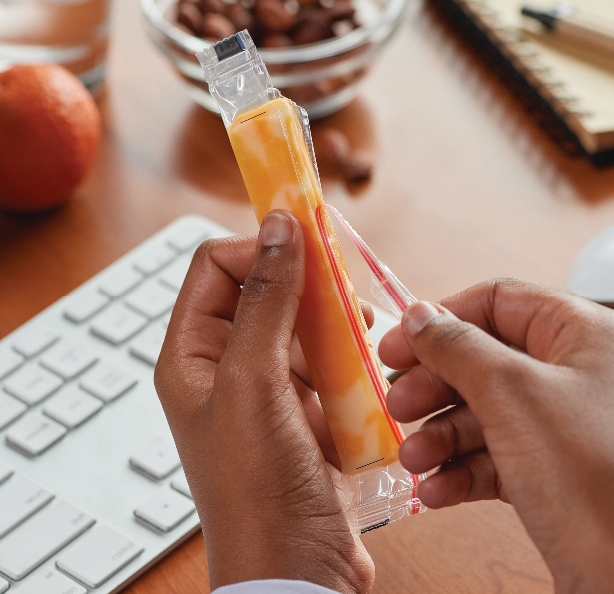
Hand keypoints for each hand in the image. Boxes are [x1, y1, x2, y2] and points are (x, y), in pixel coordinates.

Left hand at [154, 211, 373, 592]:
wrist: (296, 569)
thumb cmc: (260, 487)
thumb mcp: (255, 383)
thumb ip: (265, 300)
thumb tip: (278, 225)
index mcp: (191, 354)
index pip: (216, 267)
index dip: (259, 248)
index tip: (309, 242)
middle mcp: (223, 366)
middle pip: (261, 290)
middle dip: (305, 286)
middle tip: (343, 293)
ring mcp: (264, 389)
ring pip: (298, 324)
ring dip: (330, 322)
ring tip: (359, 332)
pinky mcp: (301, 410)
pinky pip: (322, 360)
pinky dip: (345, 356)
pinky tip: (365, 368)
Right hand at [379, 278, 613, 593]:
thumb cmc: (592, 473)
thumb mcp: (512, 393)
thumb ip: (458, 346)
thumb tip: (418, 315)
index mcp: (579, 335)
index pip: (497, 302)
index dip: (442, 319)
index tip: (399, 343)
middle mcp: (571, 376)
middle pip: (481, 361)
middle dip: (433, 387)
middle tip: (397, 405)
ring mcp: (560, 425)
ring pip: (482, 413)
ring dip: (439, 436)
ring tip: (412, 458)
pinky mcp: (551, 472)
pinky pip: (494, 457)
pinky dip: (460, 471)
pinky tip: (437, 489)